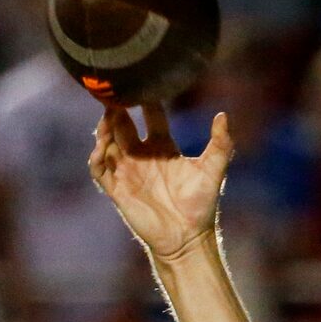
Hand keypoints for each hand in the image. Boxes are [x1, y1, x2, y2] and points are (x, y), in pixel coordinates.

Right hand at [88, 102, 232, 261]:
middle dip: (117, 109)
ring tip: (108, 118)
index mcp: (162, 146)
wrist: (188, 239)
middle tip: (116, 95)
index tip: (142, 82)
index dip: (146, 99)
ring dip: (104, 128)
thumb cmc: (201, 206)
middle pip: (123, 123)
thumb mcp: (212, 171)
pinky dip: (97, 156)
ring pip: (107, 142)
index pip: (150, 114)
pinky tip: (103, 147)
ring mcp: (128, 171)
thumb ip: (220, 144)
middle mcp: (142, 154)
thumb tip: (223, 115)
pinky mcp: (118, 189)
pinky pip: (99, 168)